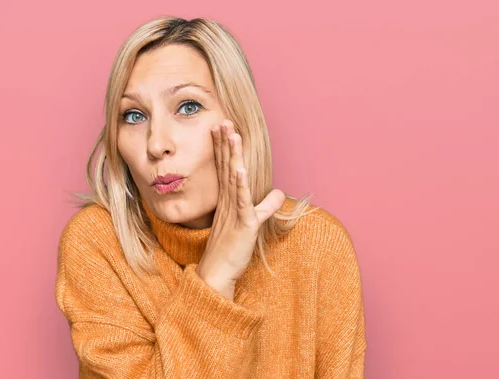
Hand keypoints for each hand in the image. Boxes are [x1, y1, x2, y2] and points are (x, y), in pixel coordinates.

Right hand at [195, 119, 284, 300]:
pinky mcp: (242, 224)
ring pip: (233, 178)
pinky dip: (240, 185)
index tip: (223, 128)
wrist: (218, 273)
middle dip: (226, 143)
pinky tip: (239, 169)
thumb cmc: (231, 248)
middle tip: (223, 121)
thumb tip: (280, 193)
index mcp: (228, 200)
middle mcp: (228, 202)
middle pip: (227, 166)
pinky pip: (241, 202)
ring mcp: (233, 211)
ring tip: (231, 134)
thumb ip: (266, 206)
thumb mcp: (252, 222)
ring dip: (232, 155)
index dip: (225, 148)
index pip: (226, 168)